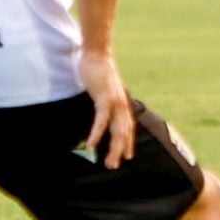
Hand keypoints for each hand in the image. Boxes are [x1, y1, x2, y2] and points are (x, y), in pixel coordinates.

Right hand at [78, 50, 135, 167]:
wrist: (97, 53)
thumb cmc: (98, 71)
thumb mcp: (104, 88)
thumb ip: (105, 99)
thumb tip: (103, 105)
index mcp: (122, 103)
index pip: (127, 127)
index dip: (128, 142)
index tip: (126, 156)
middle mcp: (122, 105)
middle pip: (124, 133)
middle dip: (120, 151)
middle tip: (113, 166)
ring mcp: (115, 102)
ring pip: (117, 130)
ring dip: (113, 148)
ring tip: (108, 163)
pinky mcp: (104, 98)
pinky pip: (101, 120)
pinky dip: (97, 134)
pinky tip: (91, 145)